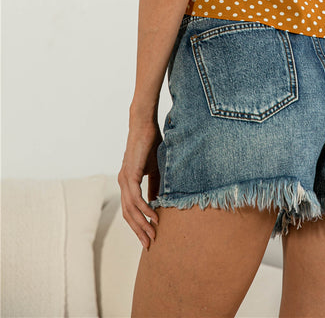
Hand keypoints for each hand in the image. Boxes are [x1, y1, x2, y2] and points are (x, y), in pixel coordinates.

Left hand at [118, 120, 162, 248]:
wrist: (144, 125)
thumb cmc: (150, 144)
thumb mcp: (155, 169)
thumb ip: (154, 186)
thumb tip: (157, 202)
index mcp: (127, 182)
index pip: (130, 210)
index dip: (138, 225)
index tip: (148, 237)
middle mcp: (122, 183)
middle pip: (128, 214)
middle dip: (138, 230)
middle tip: (149, 244)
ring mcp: (124, 179)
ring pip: (131, 209)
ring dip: (142, 224)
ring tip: (153, 234)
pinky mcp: (130, 174)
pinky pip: (135, 198)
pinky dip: (144, 209)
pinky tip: (153, 216)